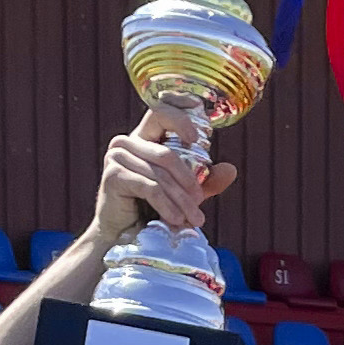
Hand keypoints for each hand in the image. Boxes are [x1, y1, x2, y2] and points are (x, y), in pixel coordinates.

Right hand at [90, 114, 233, 245]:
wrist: (125, 235)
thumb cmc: (154, 209)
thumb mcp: (185, 192)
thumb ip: (206, 180)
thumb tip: (230, 169)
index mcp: (144, 137)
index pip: (161, 110)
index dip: (180, 116)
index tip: (196, 137)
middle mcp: (127, 141)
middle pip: (168, 155)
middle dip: (189, 182)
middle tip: (200, 203)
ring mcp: (117, 156)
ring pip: (161, 174)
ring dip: (181, 200)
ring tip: (193, 219)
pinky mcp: (113, 175)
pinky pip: (150, 188)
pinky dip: (167, 206)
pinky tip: (176, 220)